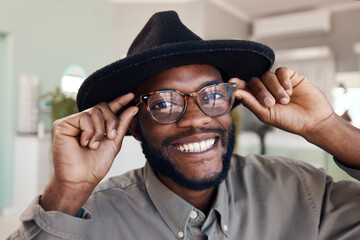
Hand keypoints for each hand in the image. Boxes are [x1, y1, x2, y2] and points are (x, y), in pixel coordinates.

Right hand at [41, 93, 137, 214]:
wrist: (81, 179)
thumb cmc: (96, 165)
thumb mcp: (113, 142)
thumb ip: (121, 125)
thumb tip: (133, 108)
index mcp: (94, 126)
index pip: (107, 109)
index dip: (119, 101)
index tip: (131, 96)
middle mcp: (82, 122)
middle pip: (102, 107)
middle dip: (111, 121)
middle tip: (109, 137)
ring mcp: (71, 122)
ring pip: (94, 112)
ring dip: (99, 131)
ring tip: (93, 146)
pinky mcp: (61, 124)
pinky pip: (84, 117)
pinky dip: (89, 132)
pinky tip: (84, 143)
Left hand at [229, 67, 334, 137]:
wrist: (313, 120)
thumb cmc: (289, 121)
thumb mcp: (266, 115)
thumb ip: (251, 103)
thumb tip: (236, 93)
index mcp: (258, 99)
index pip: (245, 88)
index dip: (238, 84)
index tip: (232, 81)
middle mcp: (266, 89)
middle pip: (255, 81)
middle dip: (261, 91)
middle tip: (270, 103)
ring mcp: (278, 82)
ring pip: (267, 75)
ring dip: (275, 88)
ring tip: (285, 101)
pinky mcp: (291, 76)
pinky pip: (281, 71)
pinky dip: (283, 81)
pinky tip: (290, 92)